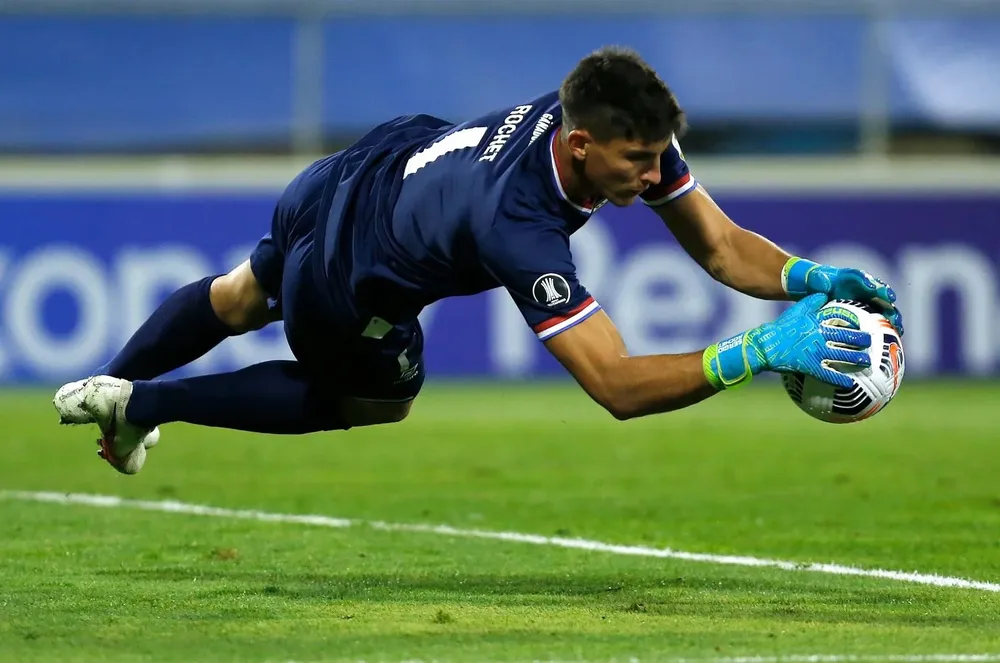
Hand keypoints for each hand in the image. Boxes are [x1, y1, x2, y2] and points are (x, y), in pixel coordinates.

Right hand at [704, 293, 871, 389]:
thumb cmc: (779, 328)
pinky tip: (850, 385)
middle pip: (848, 338)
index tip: (865, 323)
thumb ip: (811, 302)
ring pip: (843, 356)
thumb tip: (824, 294)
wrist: (765, 346)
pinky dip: (841, 380)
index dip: (856, 321)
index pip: (842, 319)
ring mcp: (817, 352)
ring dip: (858, 360)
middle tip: (874, 344)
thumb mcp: (795, 310)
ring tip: (868, 364)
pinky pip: (829, 375)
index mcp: (818, 322)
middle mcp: (821, 336)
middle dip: (863, 341)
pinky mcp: (810, 366)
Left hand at [782, 257, 903, 335]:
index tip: (874, 288)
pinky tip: (895, 337)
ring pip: (885, 306)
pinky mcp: (869, 311)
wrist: (818, 289)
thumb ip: (819, 279)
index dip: (870, 282)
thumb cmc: (817, 281)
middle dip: (886, 300)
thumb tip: (824, 285)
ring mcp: (869, 300)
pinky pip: (881, 319)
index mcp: (852, 277)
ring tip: (897, 326)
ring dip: (892, 315)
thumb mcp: (815, 278)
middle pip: (880, 292)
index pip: (862, 278)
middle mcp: (865, 287)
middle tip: (891, 308)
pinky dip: (888, 326)